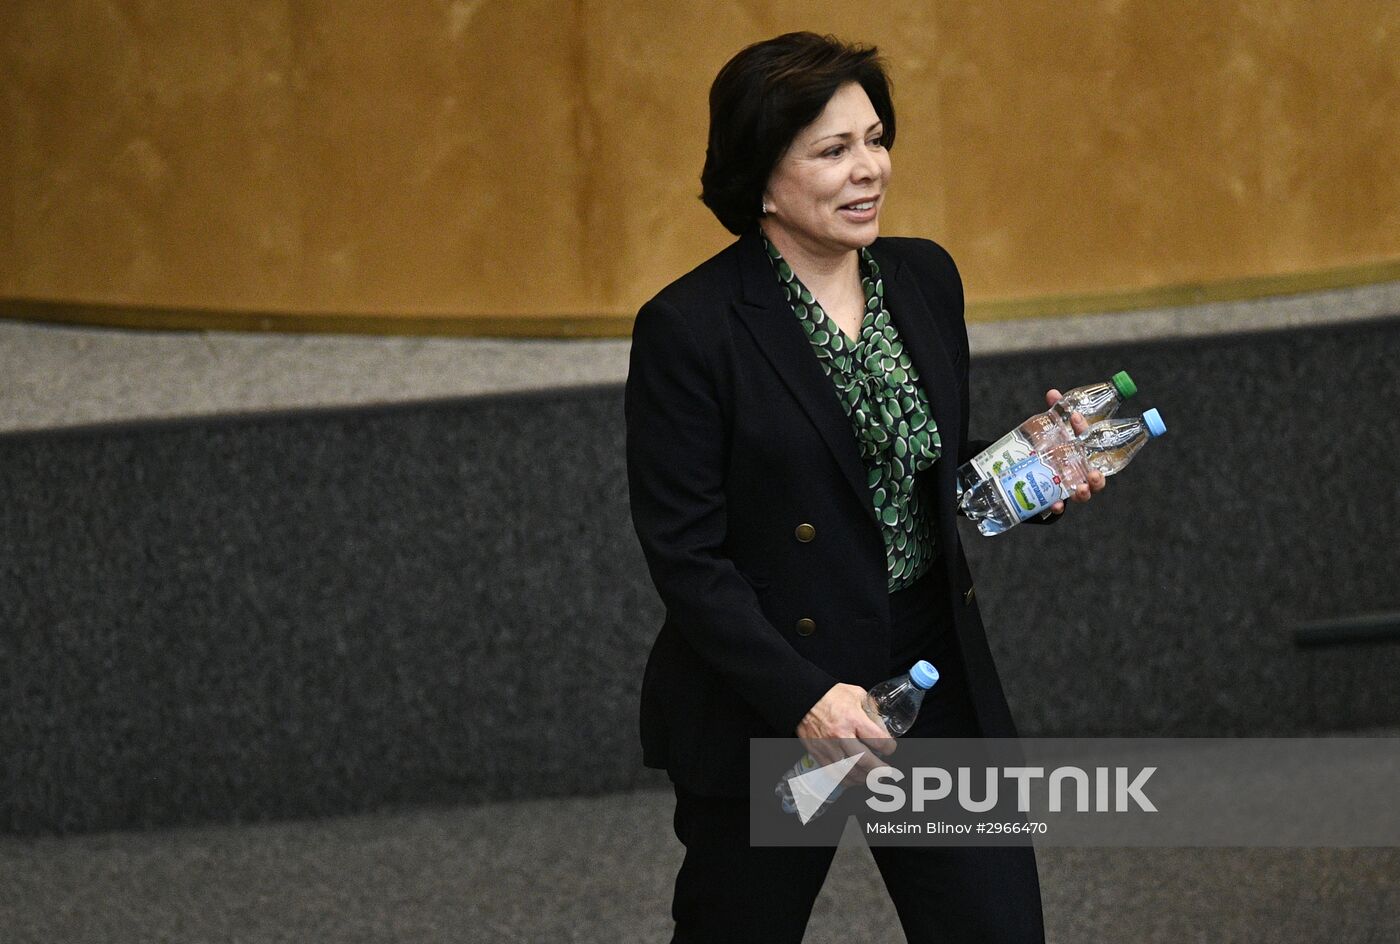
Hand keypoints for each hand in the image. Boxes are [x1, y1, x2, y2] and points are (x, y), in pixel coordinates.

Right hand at [796, 683, 897, 785]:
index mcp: (853, 719)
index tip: (890, 747)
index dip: (890, 747)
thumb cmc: (829, 694)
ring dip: (865, 778)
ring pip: (850, 772)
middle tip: (888, 771)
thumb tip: (883, 725)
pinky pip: (834, 774)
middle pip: (866, 761)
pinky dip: (847, 780)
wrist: (803, 697)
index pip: (879, 740)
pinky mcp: (818, 753)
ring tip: (873, 777)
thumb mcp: (856, 694)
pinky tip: (854, 778)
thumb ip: (871, 709)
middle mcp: (841, 735)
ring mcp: (828, 747)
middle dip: (881, 770)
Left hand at [1043, 388, 1106, 515]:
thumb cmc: (1054, 450)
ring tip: (1080, 489)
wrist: (1037, 471)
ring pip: (1083, 493)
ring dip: (1083, 493)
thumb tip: (1053, 393)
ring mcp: (1070, 486)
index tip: (1075, 416)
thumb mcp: (1053, 432)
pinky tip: (1055, 504)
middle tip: (1092, 473)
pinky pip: (1059, 504)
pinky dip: (1057, 505)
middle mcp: (1082, 471)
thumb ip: (1055, 414)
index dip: (1084, 427)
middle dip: (1097, 477)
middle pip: (1097, 477)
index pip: (1089, 438)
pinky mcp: (1056, 498)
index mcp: (1084, 452)